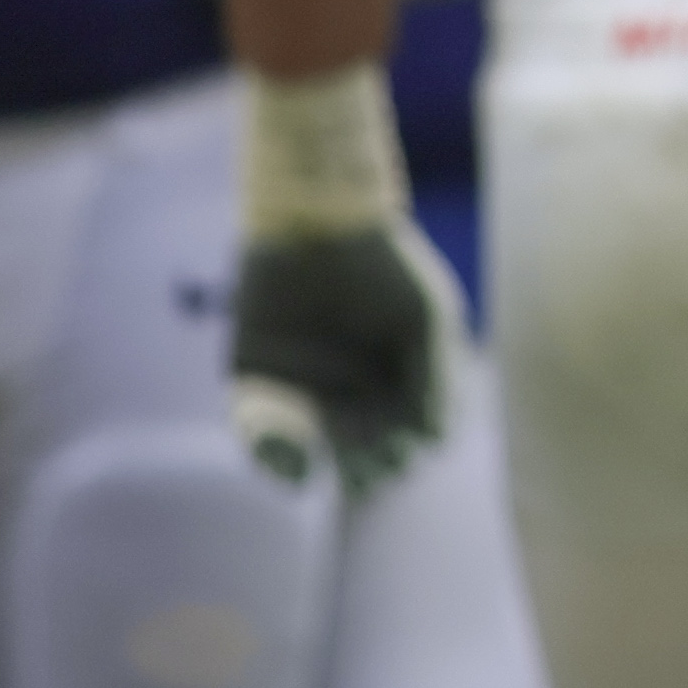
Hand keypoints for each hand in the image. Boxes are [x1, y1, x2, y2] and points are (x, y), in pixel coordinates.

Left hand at [231, 218, 462, 494]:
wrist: (317, 220)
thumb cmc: (384, 265)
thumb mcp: (428, 316)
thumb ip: (435, 377)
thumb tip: (434, 440)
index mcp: (397, 384)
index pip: (408, 447)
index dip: (406, 452)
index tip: (404, 435)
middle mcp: (350, 396)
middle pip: (363, 464)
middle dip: (369, 466)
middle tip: (368, 445)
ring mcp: (301, 393)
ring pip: (311, 459)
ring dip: (327, 463)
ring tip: (338, 441)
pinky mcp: (252, 383)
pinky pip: (256, 432)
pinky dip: (272, 448)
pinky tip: (300, 451)